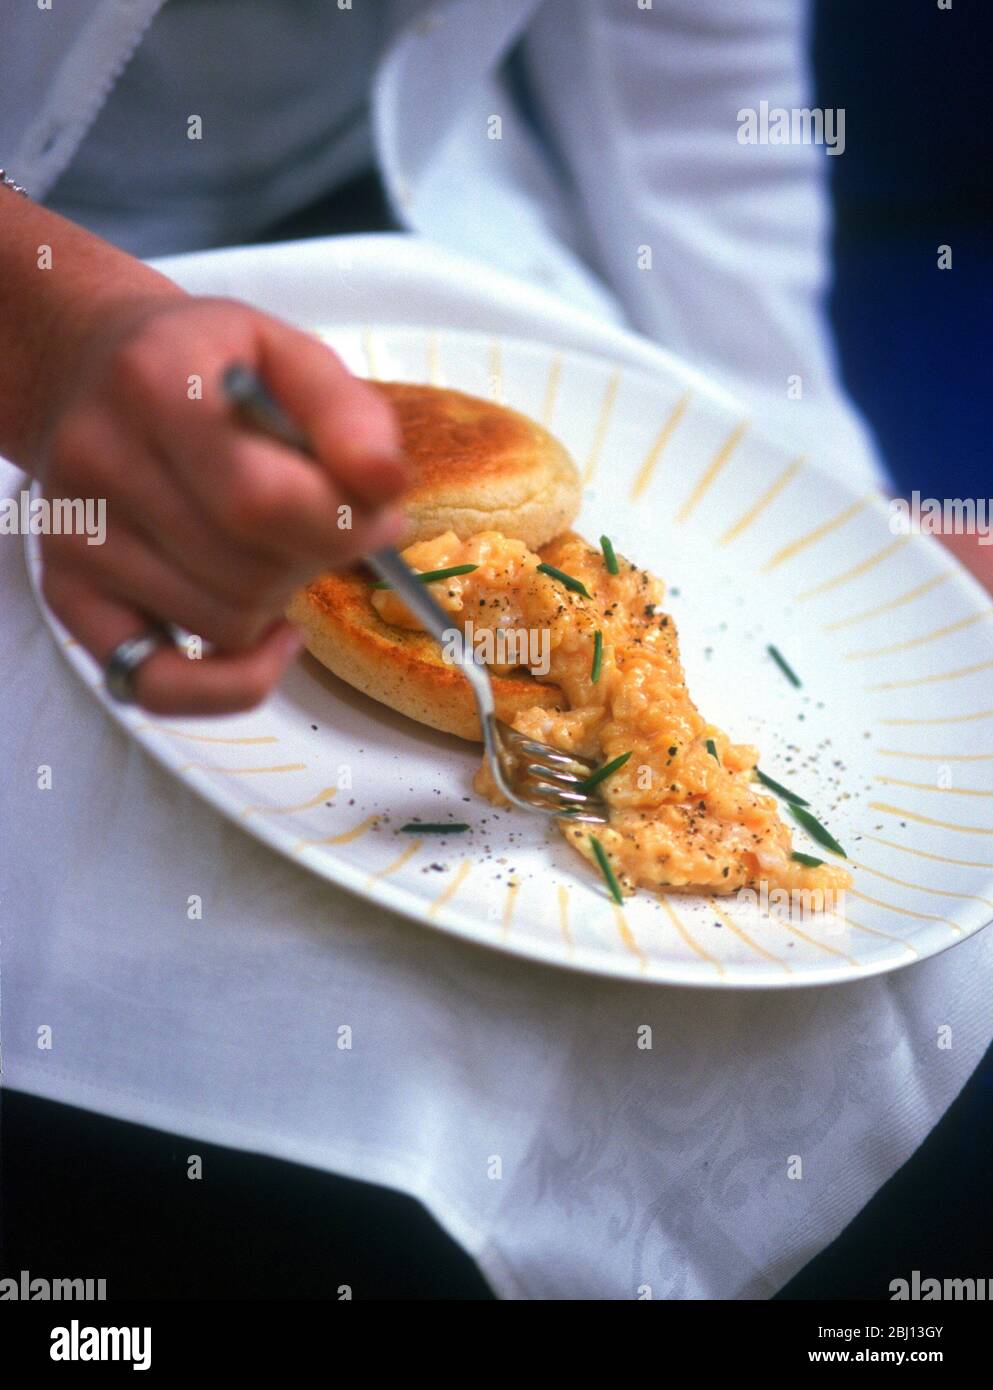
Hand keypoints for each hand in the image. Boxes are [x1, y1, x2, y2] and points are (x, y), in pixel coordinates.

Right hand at [36, 294, 408, 713]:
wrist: (97, 373)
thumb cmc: (212, 370)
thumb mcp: (291, 355)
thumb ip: (349, 416)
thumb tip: (385, 486)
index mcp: (156, 382)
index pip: (264, 500)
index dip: (345, 524)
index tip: (377, 513)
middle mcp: (99, 459)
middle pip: (251, 571)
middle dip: (317, 558)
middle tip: (327, 524)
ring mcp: (78, 536)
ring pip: (226, 626)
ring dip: (278, 601)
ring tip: (272, 547)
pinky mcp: (69, 594)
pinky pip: (158, 685)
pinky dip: (232, 683)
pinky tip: (272, 640)